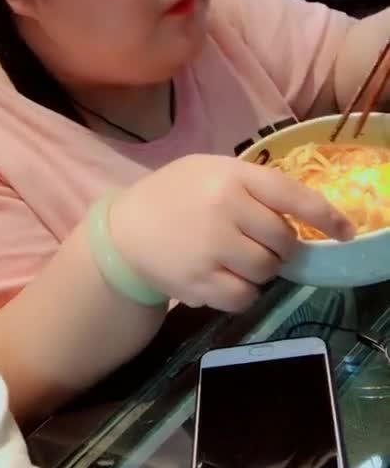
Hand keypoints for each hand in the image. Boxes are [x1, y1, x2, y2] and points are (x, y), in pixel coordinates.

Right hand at [109, 155, 354, 312]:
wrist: (122, 231)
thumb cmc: (171, 195)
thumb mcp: (208, 170)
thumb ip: (251, 185)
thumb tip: (302, 215)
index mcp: (230, 176)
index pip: (292, 194)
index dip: (326, 215)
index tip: (345, 231)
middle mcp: (225, 209)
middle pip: (284, 240)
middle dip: (280, 247)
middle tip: (258, 242)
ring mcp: (212, 248)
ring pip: (268, 271)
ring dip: (260, 270)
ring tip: (234, 259)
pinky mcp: (200, 282)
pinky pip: (245, 297)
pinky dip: (242, 292)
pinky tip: (222, 278)